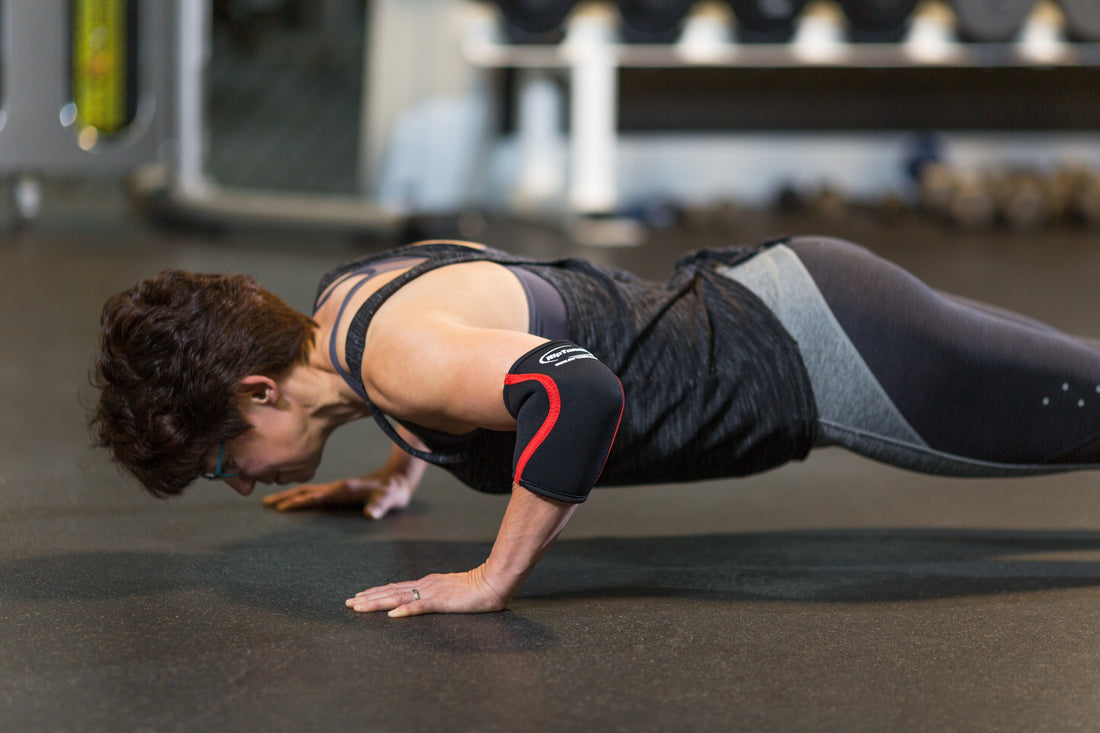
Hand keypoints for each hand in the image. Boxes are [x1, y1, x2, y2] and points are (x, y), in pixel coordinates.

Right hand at [261, 469, 415, 519]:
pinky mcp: (336, 490)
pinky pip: (312, 492)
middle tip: (264, 504)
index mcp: (344, 489)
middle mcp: (336, 487)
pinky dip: (297, 495)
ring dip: (288, 496)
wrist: (396, 478)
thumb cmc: (393, 492)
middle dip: (285, 497)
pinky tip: (289, 500)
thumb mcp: (390, 500)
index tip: (282, 508)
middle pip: (306, 492)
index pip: (318, 496)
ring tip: (268, 502)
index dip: (301, 501)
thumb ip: (380, 506)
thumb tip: (371, 514)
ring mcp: (335, 488)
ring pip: (306, 491)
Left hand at [346, 565, 508, 617]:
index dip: (376, 592)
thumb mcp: (449, 591)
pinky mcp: (442, 602)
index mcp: (427, 584)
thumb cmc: (475, 589)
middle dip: (368, 598)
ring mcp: (433, 593)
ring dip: (378, 603)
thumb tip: (419, 601)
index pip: (395, 588)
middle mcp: (425, 586)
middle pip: (391, 592)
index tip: (359, 596)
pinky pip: (421, 607)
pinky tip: (393, 614)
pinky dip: (406, 610)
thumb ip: (434, 596)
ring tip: (361, 607)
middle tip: (349, 603)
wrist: (493, 582)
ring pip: (399, 597)